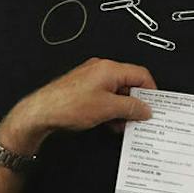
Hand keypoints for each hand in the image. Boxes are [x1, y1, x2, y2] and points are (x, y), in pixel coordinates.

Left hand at [0, 59, 155, 153]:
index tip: (153, 106)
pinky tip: (109, 122)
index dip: (151, 91)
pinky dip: (110, 108)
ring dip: (122, 108)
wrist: (40, 113)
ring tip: (121, 124)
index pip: (141, 75)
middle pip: (129, 83)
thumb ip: (132, 107)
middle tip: (139, 117)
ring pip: (117, 92)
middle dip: (135, 102)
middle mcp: (101, 70)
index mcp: (110, 69)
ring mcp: (91, 79)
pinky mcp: (83, 88)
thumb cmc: (68, 106)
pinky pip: (105, 96)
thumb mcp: (108, 109)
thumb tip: (145, 109)